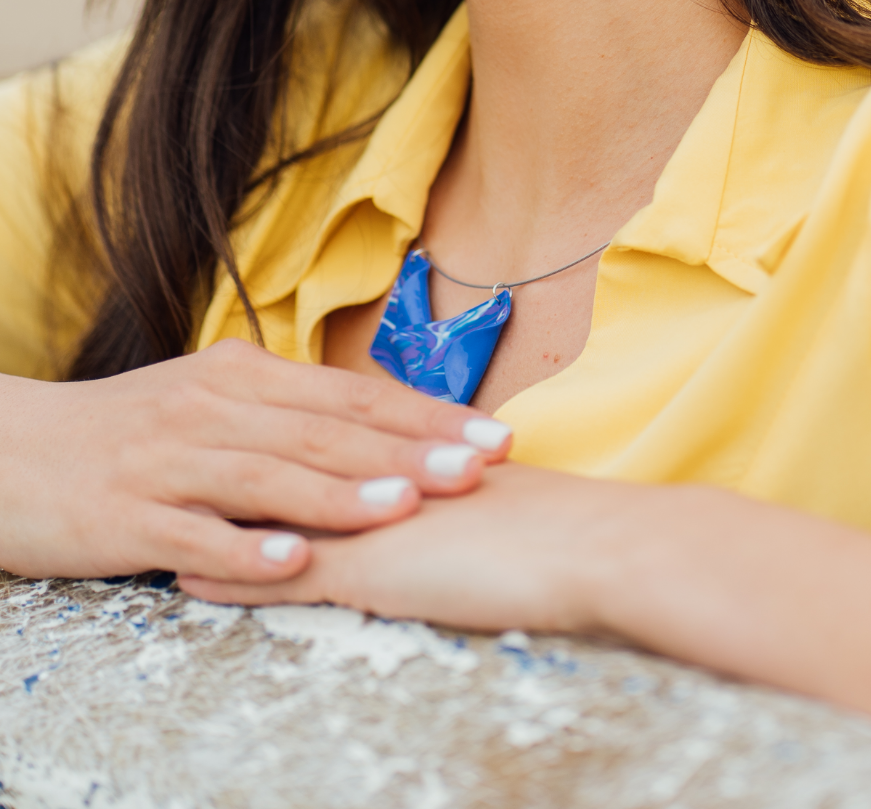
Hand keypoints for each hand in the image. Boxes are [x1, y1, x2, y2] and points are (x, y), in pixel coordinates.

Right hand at [0, 340, 511, 584]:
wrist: (12, 451)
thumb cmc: (129, 432)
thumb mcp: (212, 401)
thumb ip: (288, 411)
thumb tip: (382, 425)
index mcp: (242, 377)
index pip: (351, 394)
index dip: (424, 413)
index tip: (492, 433)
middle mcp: (214, 410)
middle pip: (326, 430)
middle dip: (410, 449)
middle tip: (478, 468)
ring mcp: (171, 462)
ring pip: (270, 476)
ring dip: (343, 492)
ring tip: (406, 505)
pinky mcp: (130, 516)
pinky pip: (197, 535)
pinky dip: (249, 548)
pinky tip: (296, 558)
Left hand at [178, 461, 639, 633]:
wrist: (591, 546)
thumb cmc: (558, 529)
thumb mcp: (487, 497)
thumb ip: (441, 483)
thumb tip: (414, 479)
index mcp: (410, 449)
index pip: (326, 426)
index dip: (278, 423)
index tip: (231, 418)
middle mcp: (380, 471)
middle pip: (286, 453)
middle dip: (227, 451)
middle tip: (176, 446)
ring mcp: (369, 517)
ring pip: (273, 506)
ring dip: (213, 508)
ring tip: (156, 505)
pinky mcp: (367, 568)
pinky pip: (281, 574)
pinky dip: (229, 574)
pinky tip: (183, 575)